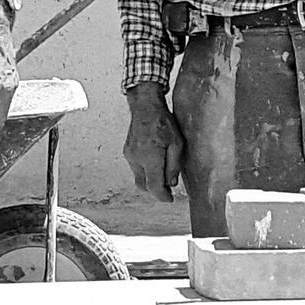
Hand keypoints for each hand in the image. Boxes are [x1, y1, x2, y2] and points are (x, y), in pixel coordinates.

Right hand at [123, 83, 184, 202]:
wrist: (145, 106)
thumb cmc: (163, 122)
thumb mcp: (177, 143)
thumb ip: (174, 165)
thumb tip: (171, 183)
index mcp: (150, 158)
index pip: (154, 187)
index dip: (162, 196)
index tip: (169, 199)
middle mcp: (137, 159)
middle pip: (144, 186)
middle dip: (155, 189)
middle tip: (167, 186)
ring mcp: (130, 155)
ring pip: (139, 177)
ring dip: (150, 179)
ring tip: (162, 169)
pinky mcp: (127, 151)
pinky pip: (135, 168)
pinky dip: (144, 170)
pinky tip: (154, 160)